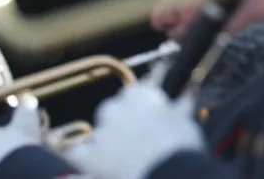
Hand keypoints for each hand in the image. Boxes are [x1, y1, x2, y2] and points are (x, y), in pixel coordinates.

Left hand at [63, 84, 203, 178]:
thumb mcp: (186, 121)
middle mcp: (117, 110)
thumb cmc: (182, 146)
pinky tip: (91, 161)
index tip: (150, 112)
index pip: (135, 92)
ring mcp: (101, 134)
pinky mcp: (89, 157)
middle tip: (134, 134)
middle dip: (120, 118)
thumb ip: (180, 108)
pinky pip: (76, 152)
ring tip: (119, 153)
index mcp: (140, 97)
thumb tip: (187, 97)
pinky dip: (82, 155)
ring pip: (98, 130)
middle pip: (111, 108)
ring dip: (106, 138)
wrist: (170, 173)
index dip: (142, 103)